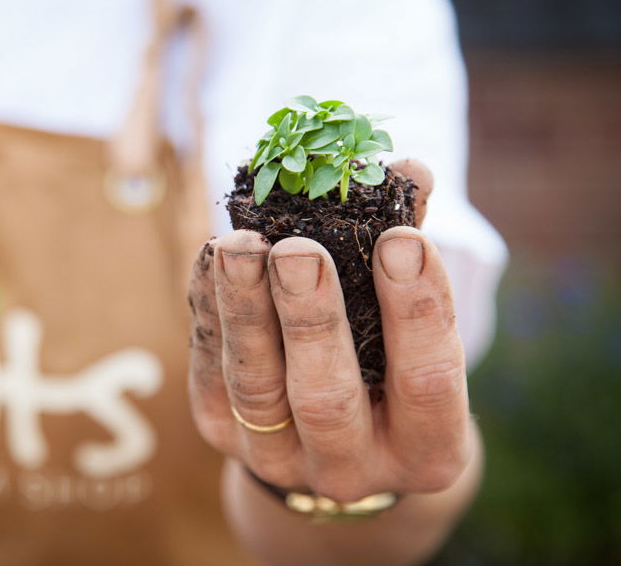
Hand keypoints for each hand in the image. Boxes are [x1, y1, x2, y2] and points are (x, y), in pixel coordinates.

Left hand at [188, 161, 471, 501]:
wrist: (331, 450)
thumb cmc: (390, 374)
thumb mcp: (415, 334)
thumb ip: (411, 255)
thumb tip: (412, 169)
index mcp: (426, 450)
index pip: (428, 383)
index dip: (417, 312)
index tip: (401, 240)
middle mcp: (350, 467)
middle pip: (326, 397)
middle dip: (311, 320)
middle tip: (301, 252)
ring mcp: (278, 456)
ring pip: (256, 387)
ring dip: (245, 311)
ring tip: (239, 246)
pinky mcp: (220, 434)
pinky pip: (208, 371)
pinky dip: (208, 311)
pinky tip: (211, 258)